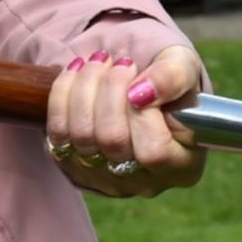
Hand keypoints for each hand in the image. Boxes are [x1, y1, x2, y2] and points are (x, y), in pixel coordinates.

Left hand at [43, 43, 207, 197]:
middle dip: (111, 90)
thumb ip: (174, 76)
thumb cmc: (168, 79)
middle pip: (113, 141)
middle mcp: (144, 181)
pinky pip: (57, 133)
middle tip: (121, 62)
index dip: (142, 113)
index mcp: (183, 166)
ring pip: (81, 136)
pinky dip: (62, 94)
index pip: (155, 151)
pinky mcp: (74, 168)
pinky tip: (78, 71)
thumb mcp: (183, 66)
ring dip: (86, 86)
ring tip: (101, 60)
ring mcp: (106, 179)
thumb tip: (144, 91)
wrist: (138, 84)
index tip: (140, 81)